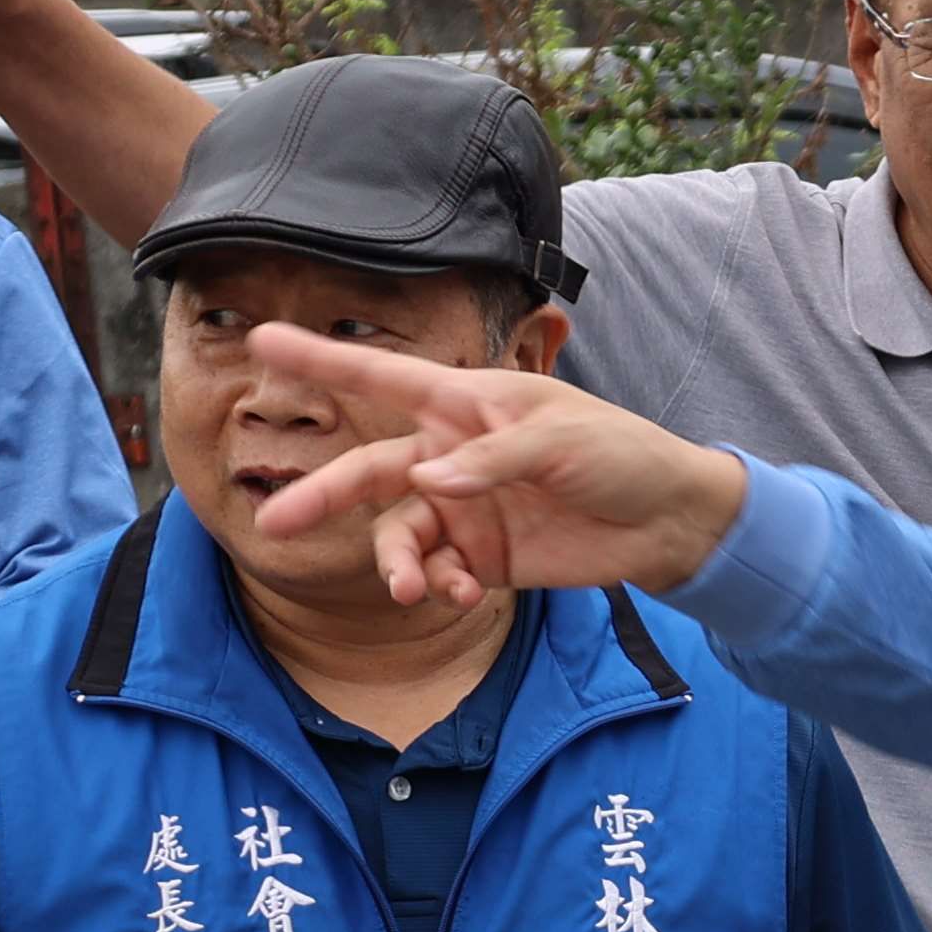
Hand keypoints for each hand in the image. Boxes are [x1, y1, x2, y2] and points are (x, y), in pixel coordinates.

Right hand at [242, 326, 749, 603]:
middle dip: (321, 497)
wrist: (669, 522)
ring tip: (412, 588)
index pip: (383, 378)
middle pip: (368, 472)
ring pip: (398, 533)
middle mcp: (450, 455)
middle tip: (273, 522)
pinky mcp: (482, 557)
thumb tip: (429, 482)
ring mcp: (463, 509)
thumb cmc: (622, 455)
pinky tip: (458, 594)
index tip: (263, 337)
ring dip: (397, 563)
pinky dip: (438, 585)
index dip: (323, 358)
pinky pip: (437, 571)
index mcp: (466, 405)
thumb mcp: (563, 442)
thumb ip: (494, 459)